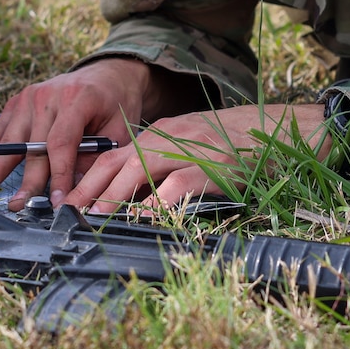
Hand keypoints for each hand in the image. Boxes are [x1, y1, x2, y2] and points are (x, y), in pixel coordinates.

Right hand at [0, 58, 155, 210]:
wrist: (106, 73)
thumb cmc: (115, 104)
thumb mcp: (118, 129)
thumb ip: (96, 157)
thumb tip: (75, 191)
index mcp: (77, 99)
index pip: (61, 143)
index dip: (58, 175)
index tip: (57, 202)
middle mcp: (48, 96)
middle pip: (32, 146)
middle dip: (24, 180)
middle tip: (14, 206)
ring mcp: (28, 98)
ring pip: (9, 140)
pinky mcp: (17, 102)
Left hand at [64, 103, 328, 214]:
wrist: (283, 128)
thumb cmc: (240, 144)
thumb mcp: (195, 149)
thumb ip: (165, 168)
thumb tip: (133, 201)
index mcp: (162, 133)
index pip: (113, 153)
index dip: (86, 178)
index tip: (67, 201)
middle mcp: (169, 137)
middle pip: (116, 161)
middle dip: (88, 188)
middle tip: (66, 214)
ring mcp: (189, 150)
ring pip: (138, 169)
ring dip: (112, 196)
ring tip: (93, 219)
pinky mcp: (212, 167)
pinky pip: (177, 185)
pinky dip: (157, 203)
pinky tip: (142, 220)